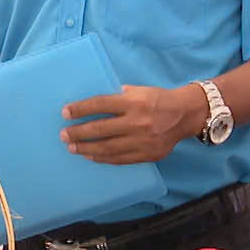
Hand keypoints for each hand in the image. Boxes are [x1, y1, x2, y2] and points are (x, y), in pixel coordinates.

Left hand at [61, 85, 206, 164]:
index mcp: (133, 102)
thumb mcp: (139, 91)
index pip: (100, 105)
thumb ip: (118, 96)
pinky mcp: (148, 154)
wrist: (185, 115)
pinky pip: (120, 159)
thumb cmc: (158, 99)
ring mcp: (142, 141)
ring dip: (86, 148)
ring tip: (72, 147)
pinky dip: (103, 158)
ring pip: (108, 148)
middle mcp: (137, 122)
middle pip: (100, 129)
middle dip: (78, 133)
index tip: (65, 113)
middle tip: (63, 135)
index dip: (80, 109)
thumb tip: (95, 103)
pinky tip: (90, 155)